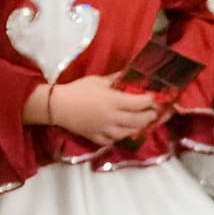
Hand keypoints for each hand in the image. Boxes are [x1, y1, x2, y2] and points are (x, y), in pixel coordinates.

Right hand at [41, 75, 164, 145]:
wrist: (58, 106)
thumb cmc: (78, 89)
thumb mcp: (98, 80)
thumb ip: (116, 79)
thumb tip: (129, 74)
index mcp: (113, 101)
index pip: (139, 103)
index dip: (150, 101)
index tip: (155, 98)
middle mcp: (112, 118)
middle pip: (138, 120)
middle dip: (149, 117)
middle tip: (153, 113)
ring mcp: (105, 130)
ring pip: (128, 133)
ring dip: (138, 128)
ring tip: (142, 123)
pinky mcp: (97, 138)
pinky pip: (113, 141)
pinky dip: (121, 137)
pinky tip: (123, 132)